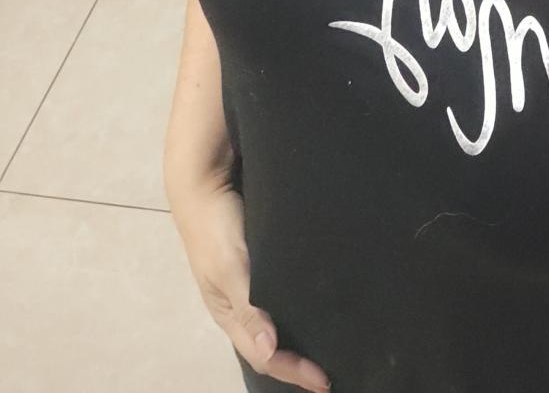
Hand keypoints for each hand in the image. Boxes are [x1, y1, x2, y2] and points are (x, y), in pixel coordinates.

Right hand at [170, 179, 330, 391]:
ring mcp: (252, 283)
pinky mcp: (263, 261)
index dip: (294, 371)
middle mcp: (243, 305)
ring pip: (281, 321)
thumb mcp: (230, 268)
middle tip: (332, 374)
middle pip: (273, 346)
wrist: (208, 182)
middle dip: (299, 364)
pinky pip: (285, 293)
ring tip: (334, 343)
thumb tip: (270, 350)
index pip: (266, 356)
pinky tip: (323, 302)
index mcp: (230, 315)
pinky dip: (302, 307)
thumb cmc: (216, 228)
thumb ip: (248, 307)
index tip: (325, 382)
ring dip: (302, 337)